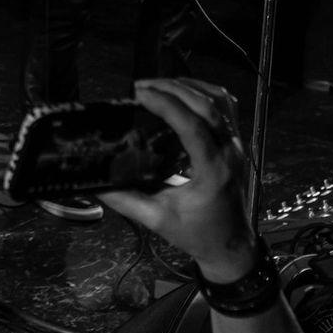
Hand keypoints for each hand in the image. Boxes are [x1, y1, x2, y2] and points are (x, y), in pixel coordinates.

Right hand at [97, 79, 258, 281]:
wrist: (231, 247)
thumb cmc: (197, 234)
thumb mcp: (158, 220)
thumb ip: (125, 200)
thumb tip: (95, 182)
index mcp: (213, 171)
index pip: (193, 126)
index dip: (166, 105)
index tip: (139, 94)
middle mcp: (229, 153)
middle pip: (207, 105)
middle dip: (173, 88)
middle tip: (141, 86)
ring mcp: (237, 146)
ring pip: (220, 100)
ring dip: (190, 86)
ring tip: (159, 84)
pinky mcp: (236, 144)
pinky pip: (226, 108)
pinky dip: (204, 93)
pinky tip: (183, 92)